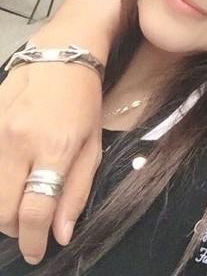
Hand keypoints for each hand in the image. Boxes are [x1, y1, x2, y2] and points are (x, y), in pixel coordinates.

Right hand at [0, 62, 102, 263]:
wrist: (60, 57)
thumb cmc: (84, 102)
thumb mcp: (93, 143)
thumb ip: (77, 189)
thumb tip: (61, 233)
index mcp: (55, 147)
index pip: (34, 211)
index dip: (33, 241)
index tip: (37, 253)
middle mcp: (19, 142)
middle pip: (2, 210)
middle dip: (16, 228)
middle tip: (31, 226)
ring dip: (3, 208)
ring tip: (21, 202)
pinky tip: (10, 179)